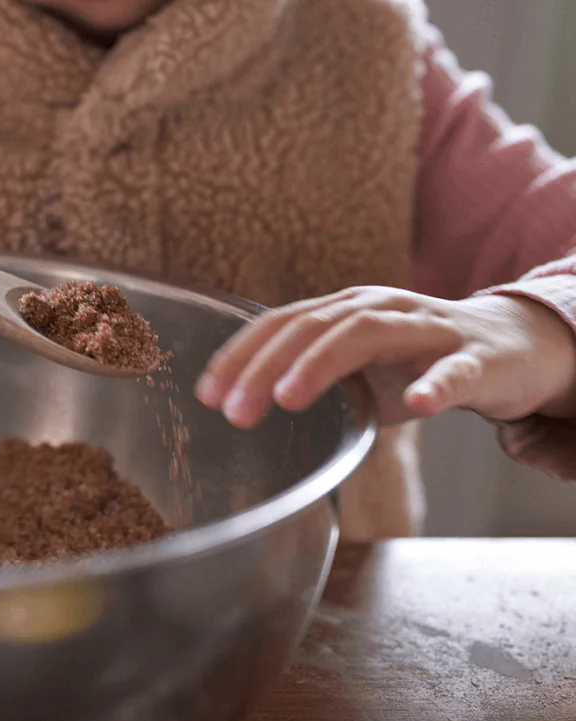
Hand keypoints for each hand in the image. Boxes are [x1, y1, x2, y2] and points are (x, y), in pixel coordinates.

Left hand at [195, 287, 575, 427]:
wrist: (514, 347)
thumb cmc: (420, 362)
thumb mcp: (356, 370)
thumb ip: (310, 379)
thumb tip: (245, 409)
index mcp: (345, 311)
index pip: (279, 324)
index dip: (239, 357)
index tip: (206, 395)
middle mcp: (379, 309)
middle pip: (310, 327)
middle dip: (263, 368)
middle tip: (234, 411)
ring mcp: (427, 330)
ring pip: (366, 333)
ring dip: (320, 364)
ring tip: (287, 397)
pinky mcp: (477, 358)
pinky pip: (454, 370)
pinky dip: (434, 384)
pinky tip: (416, 404)